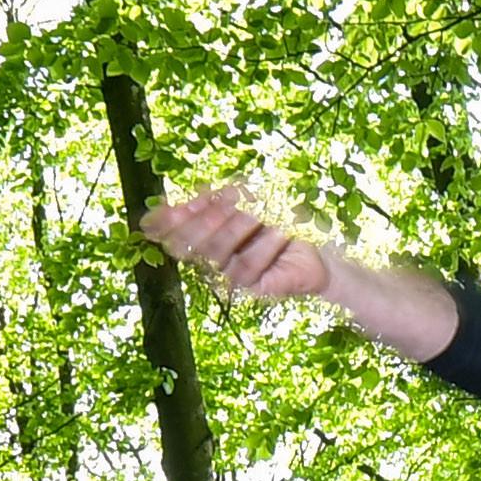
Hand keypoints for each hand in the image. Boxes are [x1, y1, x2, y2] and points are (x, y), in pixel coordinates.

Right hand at [142, 182, 339, 303]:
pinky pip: (248, 269)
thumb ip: (220, 199)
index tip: (160, 212)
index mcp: (210, 238)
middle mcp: (218, 260)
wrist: (320, 247)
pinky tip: (277, 231)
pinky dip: (262, 247)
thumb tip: (195, 192)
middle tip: (223, 203)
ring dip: (237, 229)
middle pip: (197, 244)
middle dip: (205, 222)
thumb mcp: (249, 203)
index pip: (179, 233)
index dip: (168, 224)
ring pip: (220, 255)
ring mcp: (235, 276)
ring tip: (256, 213)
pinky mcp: (257, 288)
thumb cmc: (281, 221)